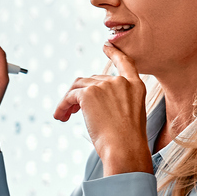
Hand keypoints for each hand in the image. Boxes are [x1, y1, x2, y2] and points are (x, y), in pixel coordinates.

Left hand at [52, 42, 152, 174]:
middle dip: (80, 95)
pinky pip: (70, 96)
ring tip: (63, 116)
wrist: (125, 150)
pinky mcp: (89, 93)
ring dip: (68, 101)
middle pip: (92, 80)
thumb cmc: (127, 141)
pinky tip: (60, 117)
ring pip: (78, 87)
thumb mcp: (128, 116)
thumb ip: (115, 102)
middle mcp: (121, 82)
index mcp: (136, 86)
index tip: (106, 45)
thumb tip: (86, 98)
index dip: (114, 53)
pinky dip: (62, 106)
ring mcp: (105, 85)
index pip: (125, 63)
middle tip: (71, 112)